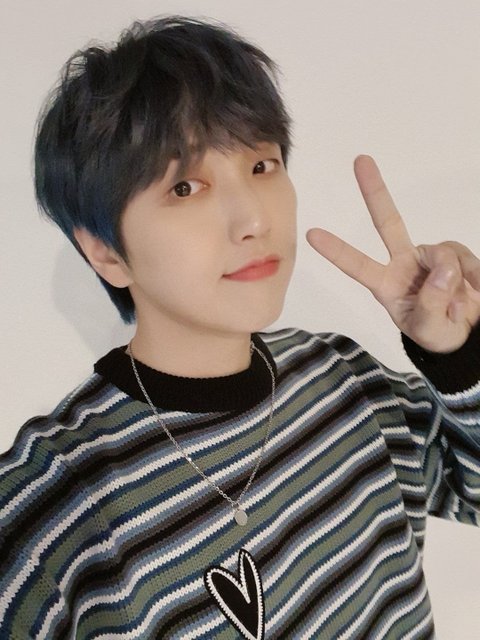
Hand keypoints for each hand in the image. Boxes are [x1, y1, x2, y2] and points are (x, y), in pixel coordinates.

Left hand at [306, 155, 479, 352]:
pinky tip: (474, 294)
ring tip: (457, 308)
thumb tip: (443, 269)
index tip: (311, 234)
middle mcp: (404, 263)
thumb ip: (432, 303)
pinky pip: (465, 259)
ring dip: (453, 283)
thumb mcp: (429, 329)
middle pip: (388, 222)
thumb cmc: (437, 334)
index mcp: (386, 284)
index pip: (358, 266)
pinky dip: (473, 278)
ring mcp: (429, 256)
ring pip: (441, 253)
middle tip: (360, 160)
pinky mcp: (455, 255)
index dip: (337, 251)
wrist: (466, 334)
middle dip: (375, 191)